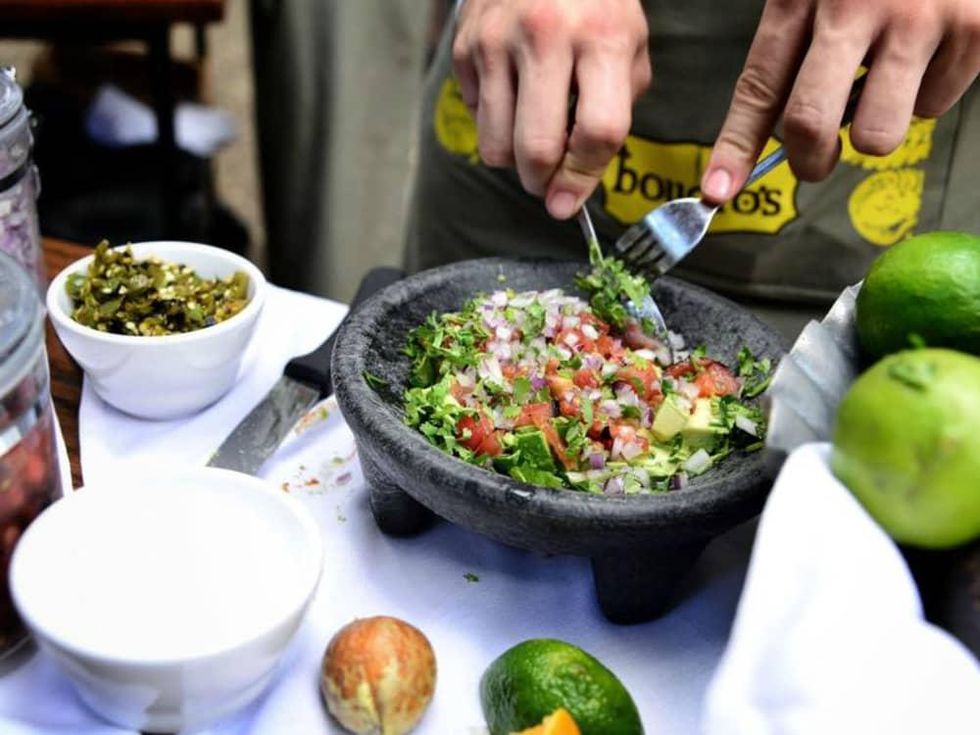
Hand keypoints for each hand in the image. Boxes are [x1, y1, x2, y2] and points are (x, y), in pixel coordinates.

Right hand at [452, 0, 650, 218]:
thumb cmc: (596, 7)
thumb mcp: (628, 47)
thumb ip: (614, 113)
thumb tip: (575, 184)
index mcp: (601, 38)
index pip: (596, 132)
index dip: (583, 178)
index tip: (569, 202)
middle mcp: (545, 36)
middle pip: (535, 148)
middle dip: (541, 182)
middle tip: (546, 183)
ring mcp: (497, 40)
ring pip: (494, 145)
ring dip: (513, 161)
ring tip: (530, 137)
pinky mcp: (465, 45)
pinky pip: (474, 117)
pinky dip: (493, 123)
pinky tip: (512, 95)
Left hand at [701, 0, 979, 203]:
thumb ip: (797, 49)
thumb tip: (781, 136)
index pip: (758, 86)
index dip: (734, 146)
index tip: (717, 191)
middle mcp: (854, 6)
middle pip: (809, 122)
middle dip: (808, 161)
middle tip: (814, 160)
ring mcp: (916, 20)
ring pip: (878, 135)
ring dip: (877, 127)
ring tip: (887, 82)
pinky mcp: (972, 31)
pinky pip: (934, 107)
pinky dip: (927, 91)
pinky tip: (929, 51)